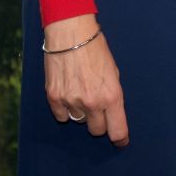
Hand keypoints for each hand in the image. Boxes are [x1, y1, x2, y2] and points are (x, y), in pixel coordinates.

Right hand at [42, 14, 129, 146]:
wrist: (71, 34)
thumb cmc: (96, 50)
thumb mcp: (114, 72)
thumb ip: (112, 95)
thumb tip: (112, 113)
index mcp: (112, 95)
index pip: (117, 130)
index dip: (119, 138)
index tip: (120, 141)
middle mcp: (92, 102)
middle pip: (97, 130)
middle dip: (100, 123)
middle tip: (99, 109)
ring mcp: (72, 101)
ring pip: (79, 121)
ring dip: (83, 113)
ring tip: (82, 92)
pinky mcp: (54, 98)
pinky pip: (62, 116)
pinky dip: (66, 109)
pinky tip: (69, 93)